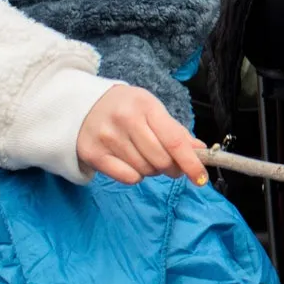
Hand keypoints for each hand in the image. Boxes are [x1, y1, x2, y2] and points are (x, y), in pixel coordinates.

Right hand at [76, 82, 207, 185]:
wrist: (82, 105)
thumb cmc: (125, 108)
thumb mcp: (152, 109)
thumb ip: (175, 131)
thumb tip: (200, 151)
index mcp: (146, 106)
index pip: (174, 141)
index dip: (191, 163)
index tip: (201, 178)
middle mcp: (126, 120)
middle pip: (161, 160)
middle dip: (171, 167)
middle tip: (168, 163)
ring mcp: (108, 137)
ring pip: (145, 170)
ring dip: (151, 170)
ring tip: (143, 155)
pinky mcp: (94, 154)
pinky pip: (127, 178)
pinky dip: (134, 176)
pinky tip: (128, 162)